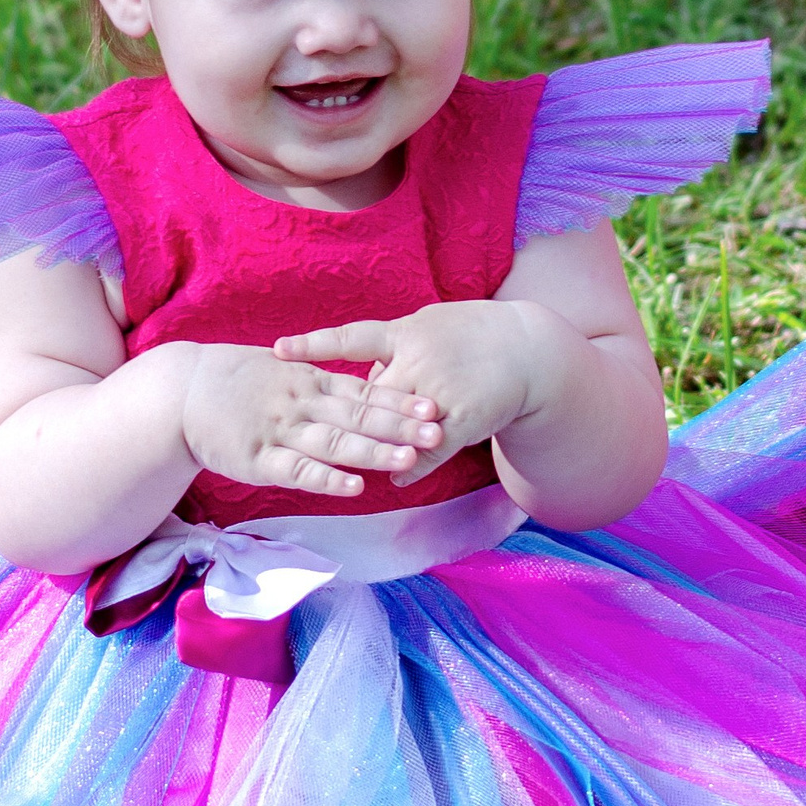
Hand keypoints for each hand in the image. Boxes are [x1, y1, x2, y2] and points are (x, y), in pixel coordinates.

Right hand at [179, 342, 445, 500]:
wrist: (181, 392)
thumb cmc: (235, 380)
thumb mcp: (282, 370)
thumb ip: (321, 381)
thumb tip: (363, 388)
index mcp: (309, 380)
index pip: (363, 390)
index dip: (399, 400)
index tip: (434, 405)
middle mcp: (301, 404)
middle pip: (358, 415)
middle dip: (400, 424)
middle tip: (438, 432)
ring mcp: (280, 431)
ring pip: (334, 443)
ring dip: (372, 451)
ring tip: (408, 459)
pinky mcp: (258, 460)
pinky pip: (298, 471)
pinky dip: (327, 479)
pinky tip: (355, 487)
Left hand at [272, 303, 551, 459]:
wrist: (528, 350)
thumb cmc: (475, 335)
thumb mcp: (430, 326)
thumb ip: (394, 349)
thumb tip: (362, 376)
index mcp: (406, 334)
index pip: (352, 339)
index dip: (314, 343)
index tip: (277, 349)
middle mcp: (418, 362)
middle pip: (367, 396)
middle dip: (339, 414)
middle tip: (295, 425)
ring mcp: (439, 393)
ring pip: (394, 427)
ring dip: (371, 447)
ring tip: (332, 461)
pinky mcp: (462, 419)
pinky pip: (431, 449)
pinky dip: (413, 465)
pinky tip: (396, 480)